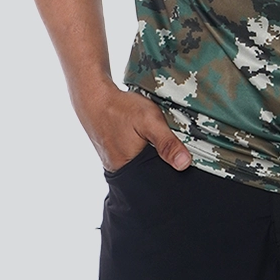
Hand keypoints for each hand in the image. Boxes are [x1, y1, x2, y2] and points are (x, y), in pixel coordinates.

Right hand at [75, 84, 191, 172]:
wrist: (94, 97)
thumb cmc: (120, 108)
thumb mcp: (149, 121)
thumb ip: (167, 143)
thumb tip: (184, 164)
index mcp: (129, 169)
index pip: (156, 182)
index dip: (169, 172)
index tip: (180, 162)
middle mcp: (119, 170)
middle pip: (148, 175)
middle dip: (160, 165)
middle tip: (163, 145)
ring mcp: (114, 162)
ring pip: (140, 166)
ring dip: (150, 156)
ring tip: (152, 141)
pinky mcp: (112, 154)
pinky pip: (132, 158)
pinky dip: (140, 150)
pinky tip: (141, 138)